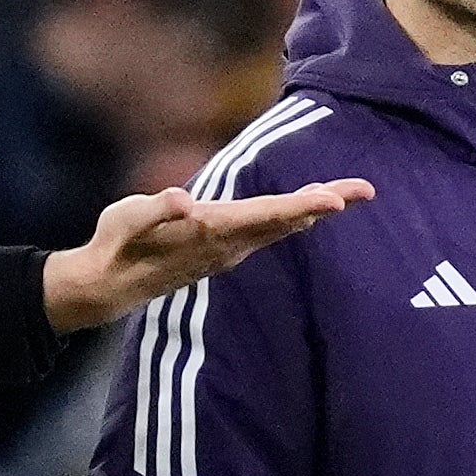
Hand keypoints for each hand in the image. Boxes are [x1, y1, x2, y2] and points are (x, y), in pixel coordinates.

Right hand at [40, 178, 373, 332]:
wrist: (109, 287)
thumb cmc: (115, 245)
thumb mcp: (126, 219)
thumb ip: (155, 208)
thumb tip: (182, 199)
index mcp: (212, 230)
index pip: (266, 215)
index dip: (303, 205)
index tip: (337, 200)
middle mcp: (229, 244)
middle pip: (286, 220)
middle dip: (325, 204)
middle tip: (367, 189)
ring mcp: (229, 251)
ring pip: (280, 227)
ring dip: (313, 210)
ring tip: (346, 193)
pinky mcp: (224, 251)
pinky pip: (268, 232)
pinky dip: (293, 217)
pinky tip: (305, 210)